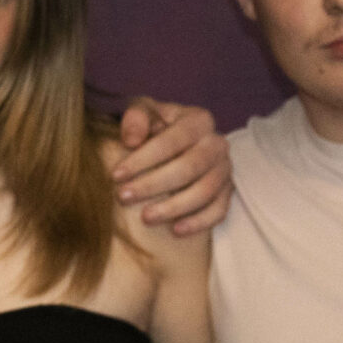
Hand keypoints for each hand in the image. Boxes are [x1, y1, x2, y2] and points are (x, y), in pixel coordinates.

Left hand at [116, 99, 232, 234]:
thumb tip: (131, 140)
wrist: (172, 142)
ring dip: (174, 207)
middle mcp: (216, 143)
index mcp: (198, 120)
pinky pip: (219, 210)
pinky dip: (199, 221)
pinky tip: (176, 230)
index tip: (116, 175)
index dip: (143, 159)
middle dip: (153, 184)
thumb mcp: (142, 112)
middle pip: (189, 167)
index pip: (172, 140)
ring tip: (146, 217)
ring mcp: (224, 168)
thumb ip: (135, 117)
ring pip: (205, 191)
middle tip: (123, 197)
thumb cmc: (153, 125)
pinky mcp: (227, 191)